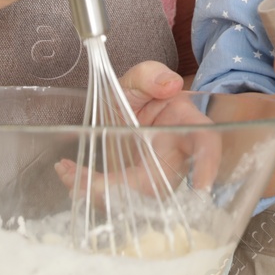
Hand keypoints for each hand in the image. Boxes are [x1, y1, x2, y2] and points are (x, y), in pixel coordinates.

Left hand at [52, 60, 220, 195]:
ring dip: (98, 192)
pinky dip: (85, 187)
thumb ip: (151, 75)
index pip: (206, 144)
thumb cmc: (141, 96)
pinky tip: (65, 172)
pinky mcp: (130, 188)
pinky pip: (110, 196)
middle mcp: (173, 158)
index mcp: (184, 126)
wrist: (126, 111)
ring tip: (69, 174)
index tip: (201, 186)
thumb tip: (170, 85)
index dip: (208, 165)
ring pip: (132, 199)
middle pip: (162, 186)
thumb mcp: (139, 79)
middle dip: (128, 193)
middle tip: (93, 188)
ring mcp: (152, 177)